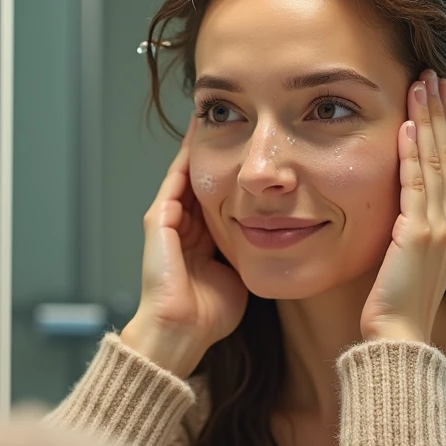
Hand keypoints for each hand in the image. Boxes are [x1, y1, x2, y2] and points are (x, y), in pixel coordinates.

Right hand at [121, 117, 248, 376]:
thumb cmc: (210, 313)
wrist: (181, 331)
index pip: (220, 191)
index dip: (236, 169)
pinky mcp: (159, 219)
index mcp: (201, 236)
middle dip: (221, 147)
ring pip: (188, 170)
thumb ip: (254, 252)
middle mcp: (182, 223)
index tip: (254, 144)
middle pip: (203, 174)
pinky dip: (188, 156)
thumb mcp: (241, 272)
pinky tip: (201, 133)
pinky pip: (176, 179)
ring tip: (217, 113)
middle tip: (238, 115)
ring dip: (202, 144)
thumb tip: (286, 240)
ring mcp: (168, 219)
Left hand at [359, 70, 445, 343]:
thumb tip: (400, 212)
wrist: (398, 338)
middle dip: (442, 113)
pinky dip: (414, 152)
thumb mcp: (403, 258)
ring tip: (424, 86)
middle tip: (434, 77)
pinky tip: (408, 126)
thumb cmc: (393, 306)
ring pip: (438, 162)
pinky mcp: (421, 235)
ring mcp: (440, 227)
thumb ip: (406, 229)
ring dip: (430, 120)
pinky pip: (417, 184)